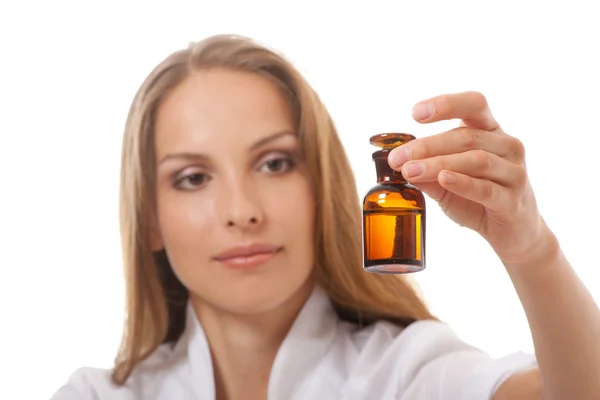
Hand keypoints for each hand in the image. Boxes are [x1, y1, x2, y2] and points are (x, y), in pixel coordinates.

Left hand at [388, 91, 549, 266]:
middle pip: (465, 137)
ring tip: (410, 170)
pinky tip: (443, 179)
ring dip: (438, 164)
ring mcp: (514, 172)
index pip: (473, 105)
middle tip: (397, 158)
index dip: (446, 104)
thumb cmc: (478, 200)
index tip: (415, 113)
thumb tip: (398, 164)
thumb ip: (426, 173)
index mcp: (490, 132)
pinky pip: (486, 188)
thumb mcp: (446, 184)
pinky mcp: (513, 200)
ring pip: (475, 160)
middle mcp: (507, 146)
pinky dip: (462, 183)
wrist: (513, 232)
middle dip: (426, 146)